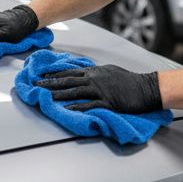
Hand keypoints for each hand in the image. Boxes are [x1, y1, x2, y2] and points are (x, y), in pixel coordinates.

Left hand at [37, 65, 162, 113]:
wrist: (146, 88)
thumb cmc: (130, 81)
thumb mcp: (110, 71)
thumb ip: (96, 73)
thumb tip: (85, 74)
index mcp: (95, 71)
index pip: (70, 72)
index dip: (54, 74)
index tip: (42, 75)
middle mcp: (95, 79)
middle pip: (68, 81)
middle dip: (50, 83)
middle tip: (36, 85)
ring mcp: (101, 90)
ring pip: (75, 92)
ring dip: (59, 94)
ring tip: (45, 96)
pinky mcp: (107, 102)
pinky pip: (89, 105)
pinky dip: (77, 107)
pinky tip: (66, 109)